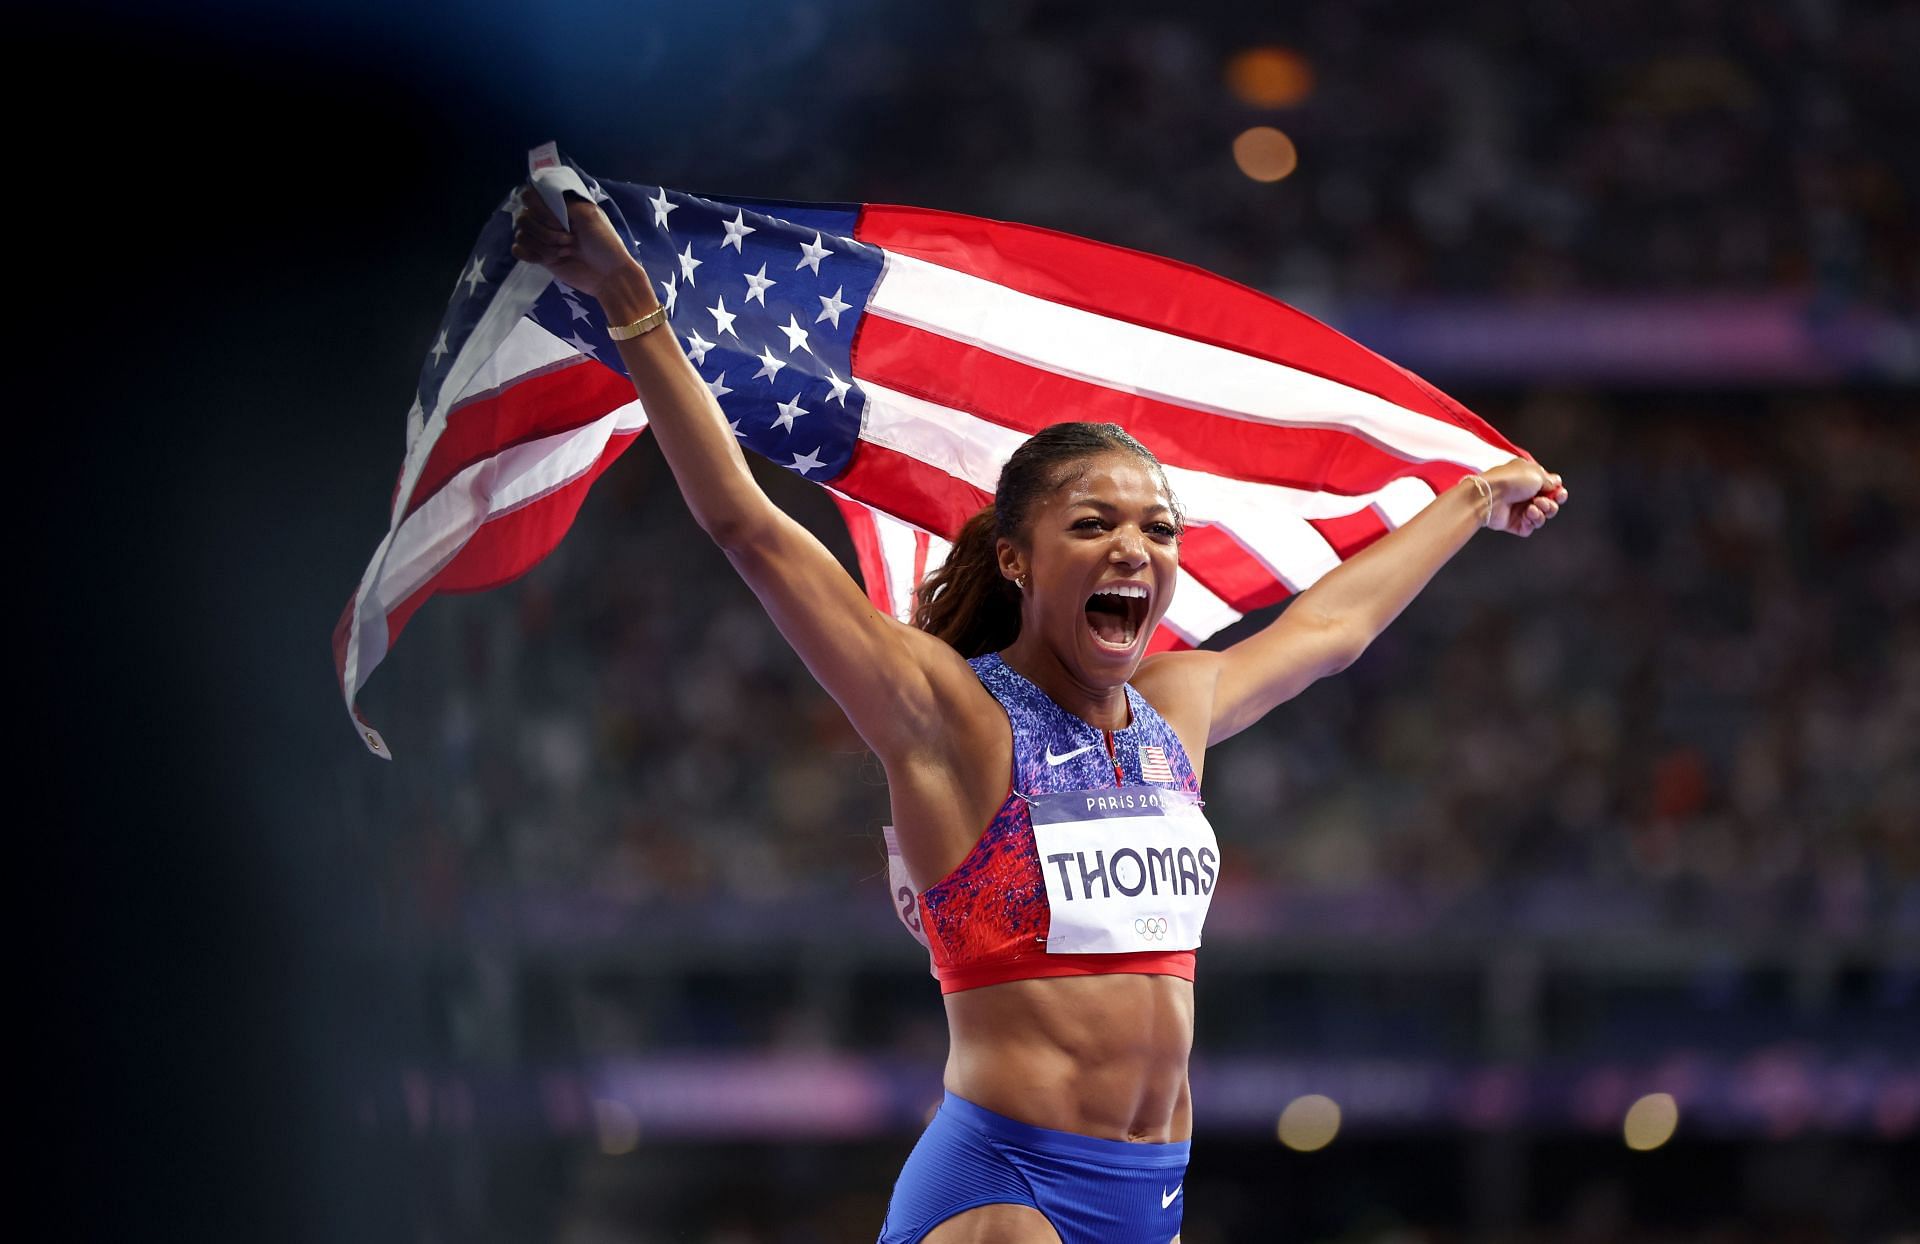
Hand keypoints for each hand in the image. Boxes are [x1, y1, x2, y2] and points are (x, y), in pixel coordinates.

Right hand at [509, 186, 647, 302]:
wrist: (608, 275)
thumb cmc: (604, 242)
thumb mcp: (589, 214)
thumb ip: (563, 203)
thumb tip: (539, 199)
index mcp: (559, 206)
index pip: (530, 196)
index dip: (539, 209)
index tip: (559, 222)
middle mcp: (547, 219)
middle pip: (523, 217)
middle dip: (545, 232)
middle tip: (569, 241)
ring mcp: (542, 238)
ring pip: (521, 235)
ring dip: (543, 245)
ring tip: (565, 252)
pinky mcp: (539, 256)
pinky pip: (518, 250)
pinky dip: (529, 254)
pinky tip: (545, 260)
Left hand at [1480, 459, 1567, 537]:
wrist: (1490, 495)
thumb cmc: (1510, 480)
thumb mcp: (1536, 473)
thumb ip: (1550, 480)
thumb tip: (1556, 484)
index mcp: (1529, 479)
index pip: (1550, 488)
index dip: (1558, 492)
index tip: (1559, 494)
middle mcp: (1525, 494)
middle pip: (1549, 504)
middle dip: (1551, 504)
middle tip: (1542, 501)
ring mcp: (1519, 509)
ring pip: (1542, 516)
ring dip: (1543, 512)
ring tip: (1533, 507)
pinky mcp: (1514, 523)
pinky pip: (1531, 527)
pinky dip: (1533, 521)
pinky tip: (1528, 514)